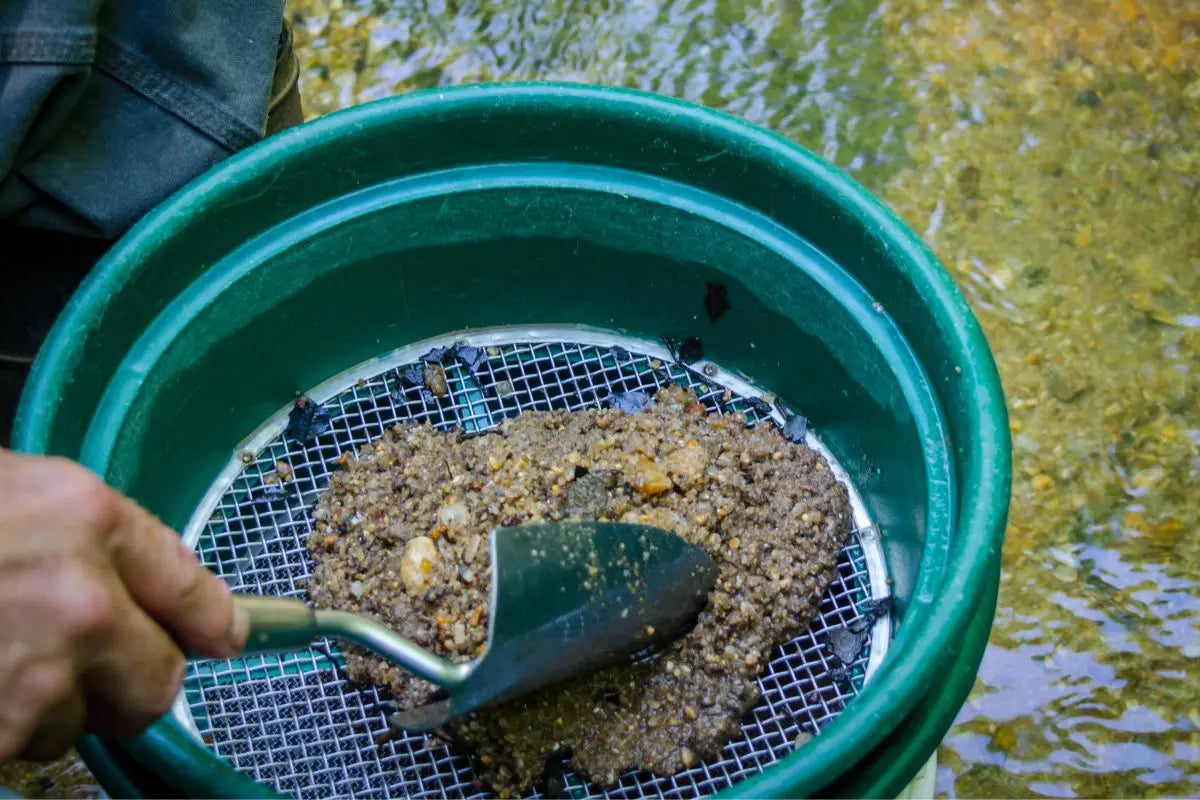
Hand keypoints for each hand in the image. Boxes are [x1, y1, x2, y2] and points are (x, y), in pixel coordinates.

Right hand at [0, 449, 247, 760]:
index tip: (226, 637)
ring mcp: (31, 678)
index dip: (214, 623)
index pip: (194, 590)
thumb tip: (157, 589)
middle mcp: (77, 601)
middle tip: (79, 661)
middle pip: (158, 684)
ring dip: (45, 703)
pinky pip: (21, 748)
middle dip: (128, 682)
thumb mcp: (13, 489)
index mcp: (86, 520)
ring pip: (77, 721)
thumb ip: (92, 535)